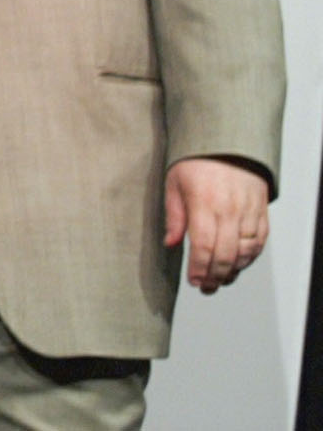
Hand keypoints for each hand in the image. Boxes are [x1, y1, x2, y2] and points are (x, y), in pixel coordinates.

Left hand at [167, 156, 270, 292]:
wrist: (228, 144)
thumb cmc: (196, 162)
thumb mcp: (174, 182)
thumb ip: (174, 216)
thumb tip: (170, 244)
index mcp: (204, 202)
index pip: (204, 246)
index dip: (200, 269)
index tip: (194, 281)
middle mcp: (229, 209)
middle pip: (226, 255)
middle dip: (215, 276)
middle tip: (206, 287)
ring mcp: (248, 211)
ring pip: (246, 252)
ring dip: (233, 271)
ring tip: (220, 279)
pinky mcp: (261, 212)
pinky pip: (259, 242)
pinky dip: (249, 258)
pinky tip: (237, 264)